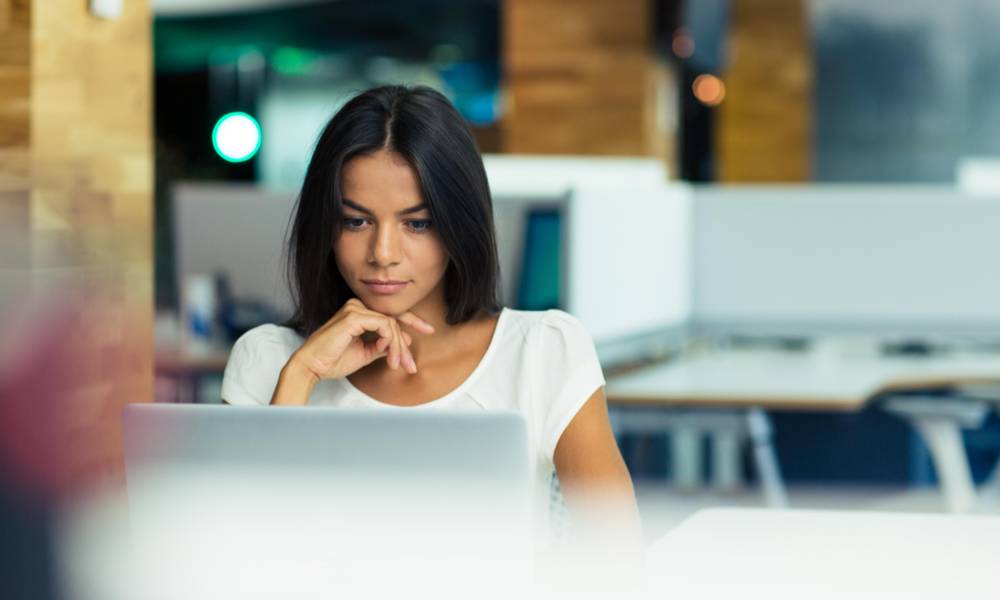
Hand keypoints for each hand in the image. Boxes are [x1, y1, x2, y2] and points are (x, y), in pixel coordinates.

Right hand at [290, 298, 433, 380]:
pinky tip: (388, 356)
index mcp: (358, 312)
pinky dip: (391, 342)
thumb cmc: (333, 361)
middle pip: (394, 319)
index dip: (412, 321)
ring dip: (398, 347)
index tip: (428, 330)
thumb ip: (382, 346)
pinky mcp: (354, 316)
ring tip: (396, 365)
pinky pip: (385, 326)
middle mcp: (357, 306)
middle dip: (405, 343)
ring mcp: (355, 309)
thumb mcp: (365, 353)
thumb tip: (403, 342)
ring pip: (392, 325)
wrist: (312, 367)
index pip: (390, 314)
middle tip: (412, 364)